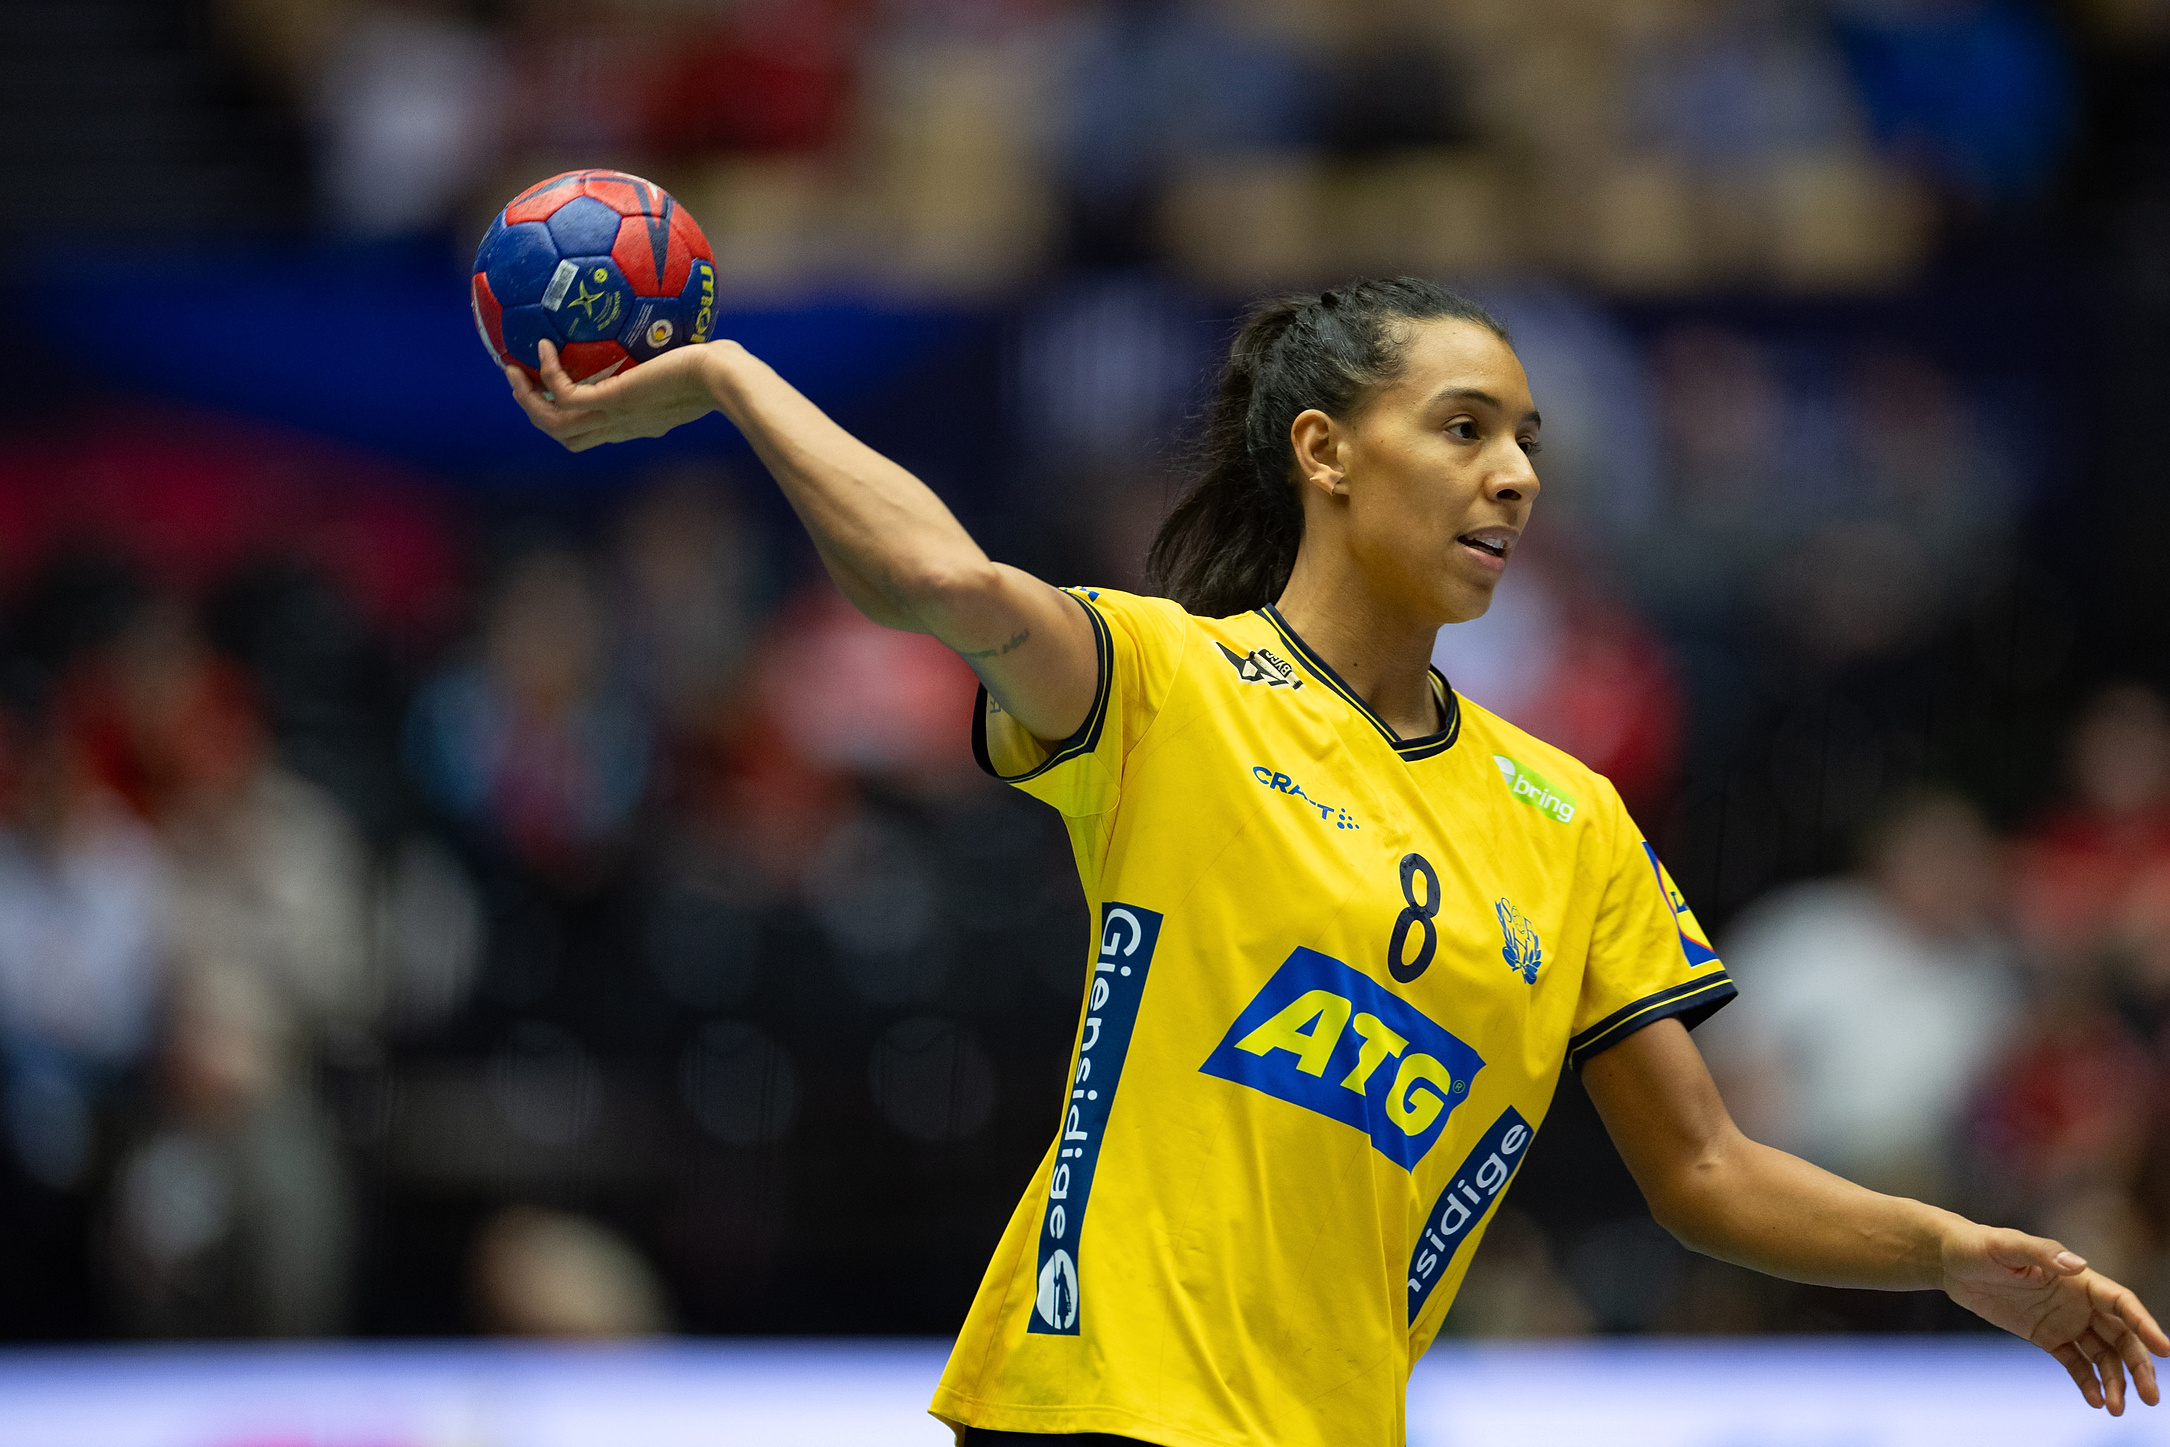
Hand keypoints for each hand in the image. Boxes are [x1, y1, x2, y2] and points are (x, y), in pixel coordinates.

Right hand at [506, 338, 724, 451]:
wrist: (722, 378)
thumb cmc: (718, 368)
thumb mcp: (689, 365)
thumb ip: (673, 357)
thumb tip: (670, 330)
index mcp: (634, 422)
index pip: (590, 433)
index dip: (566, 418)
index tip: (554, 392)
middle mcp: (620, 425)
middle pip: (564, 435)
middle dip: (536, 412)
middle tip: (520, 381)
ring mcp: (615, 415)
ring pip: (554, 422)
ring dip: (527, 398)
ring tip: (513, 369)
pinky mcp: (614, 400)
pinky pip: (563, 394)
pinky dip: (548, 373)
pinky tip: (544, 345)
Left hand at [1941, 1223, 2169, 1413]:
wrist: (1953, 1263)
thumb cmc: (1980, 1245)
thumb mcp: (2006, 1245)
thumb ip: (2041, 1254)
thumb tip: (2078, 1265)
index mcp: (2079, 1279)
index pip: (2121, 1304)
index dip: (2144, 1325)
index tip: (2164, 1349)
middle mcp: (2080, 1303)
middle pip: (2121, 1337)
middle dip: (2138, 1366)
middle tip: (2150, 1397)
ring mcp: (2066, 1322)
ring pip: (2102, 1356)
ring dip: (2114, 1381)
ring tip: (2115, 1408)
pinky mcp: (2047, 1338)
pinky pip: (2075, 1363)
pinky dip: (2087, 1382)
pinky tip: (2095, 1401)